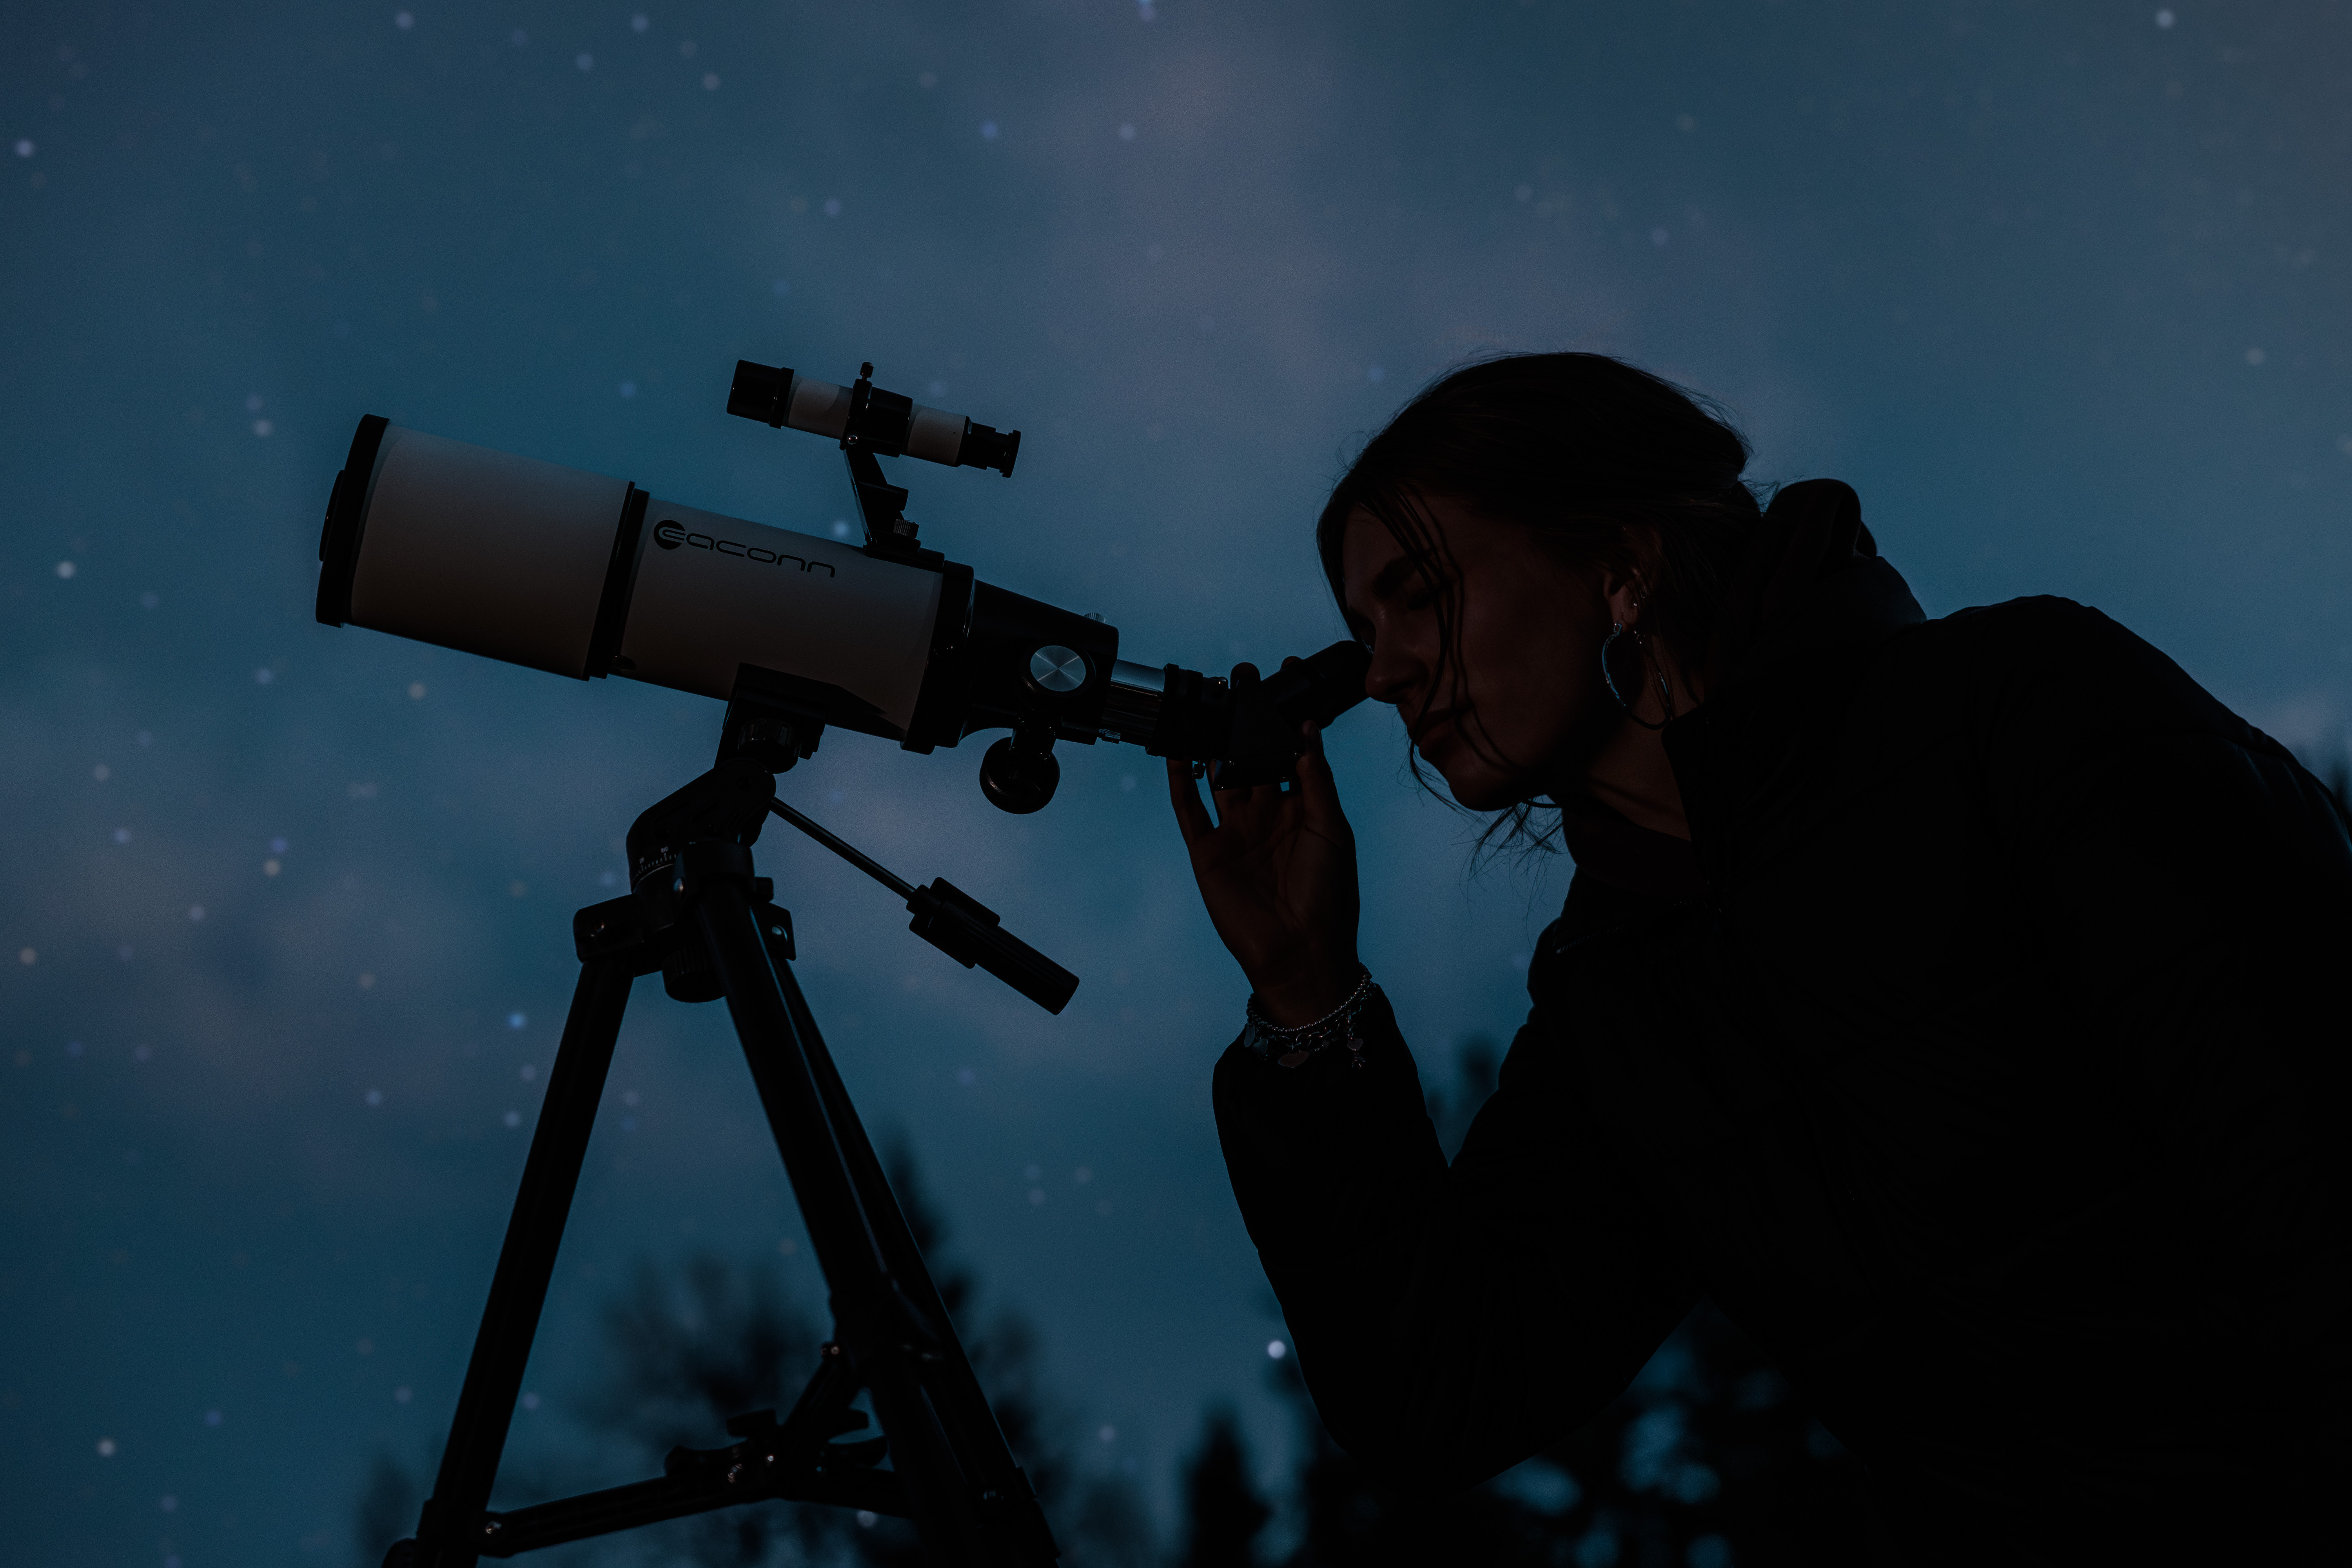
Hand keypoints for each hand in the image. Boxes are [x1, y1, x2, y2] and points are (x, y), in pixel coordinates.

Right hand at [1168, 663, 1361, 1024]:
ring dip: (1212, 737)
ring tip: (1209, 698)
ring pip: (1218, 772)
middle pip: (1251, 753)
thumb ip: (1317, 779)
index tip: (1285, 676)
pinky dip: (1181, 780)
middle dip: (1246, 715)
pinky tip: (1179, 751)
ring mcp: (1234, 830)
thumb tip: (1309, 728)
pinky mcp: (1207, 851)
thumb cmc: (1329, 895)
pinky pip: (1189, 809)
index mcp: (1301, 806)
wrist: (1302, 953)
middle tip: (1243, 675)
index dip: (1286, 714)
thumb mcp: (1332, 829)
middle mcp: (1265, 813)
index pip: (1289, 749)